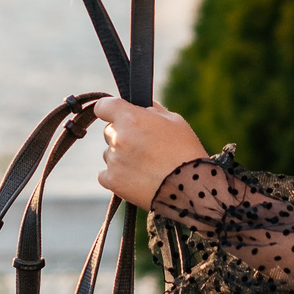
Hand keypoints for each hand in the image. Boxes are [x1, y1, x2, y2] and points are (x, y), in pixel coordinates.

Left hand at [94, 96, 207, 210]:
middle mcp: (118, 137)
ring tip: (145, 166)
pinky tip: (136, 178)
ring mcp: (113, 160)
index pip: (103, 106)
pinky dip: (117, 175)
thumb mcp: (174, 120)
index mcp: (131, 118)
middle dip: (122, 134)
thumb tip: (140, 108)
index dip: (109, 109)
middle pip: (108, 131)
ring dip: (120, 156)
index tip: (114, 114)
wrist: (190, 187)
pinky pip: (105, 174)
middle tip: (143, 145)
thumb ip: (151, 110)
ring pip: (109, 153)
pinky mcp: (112, 181)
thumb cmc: (185, 151)